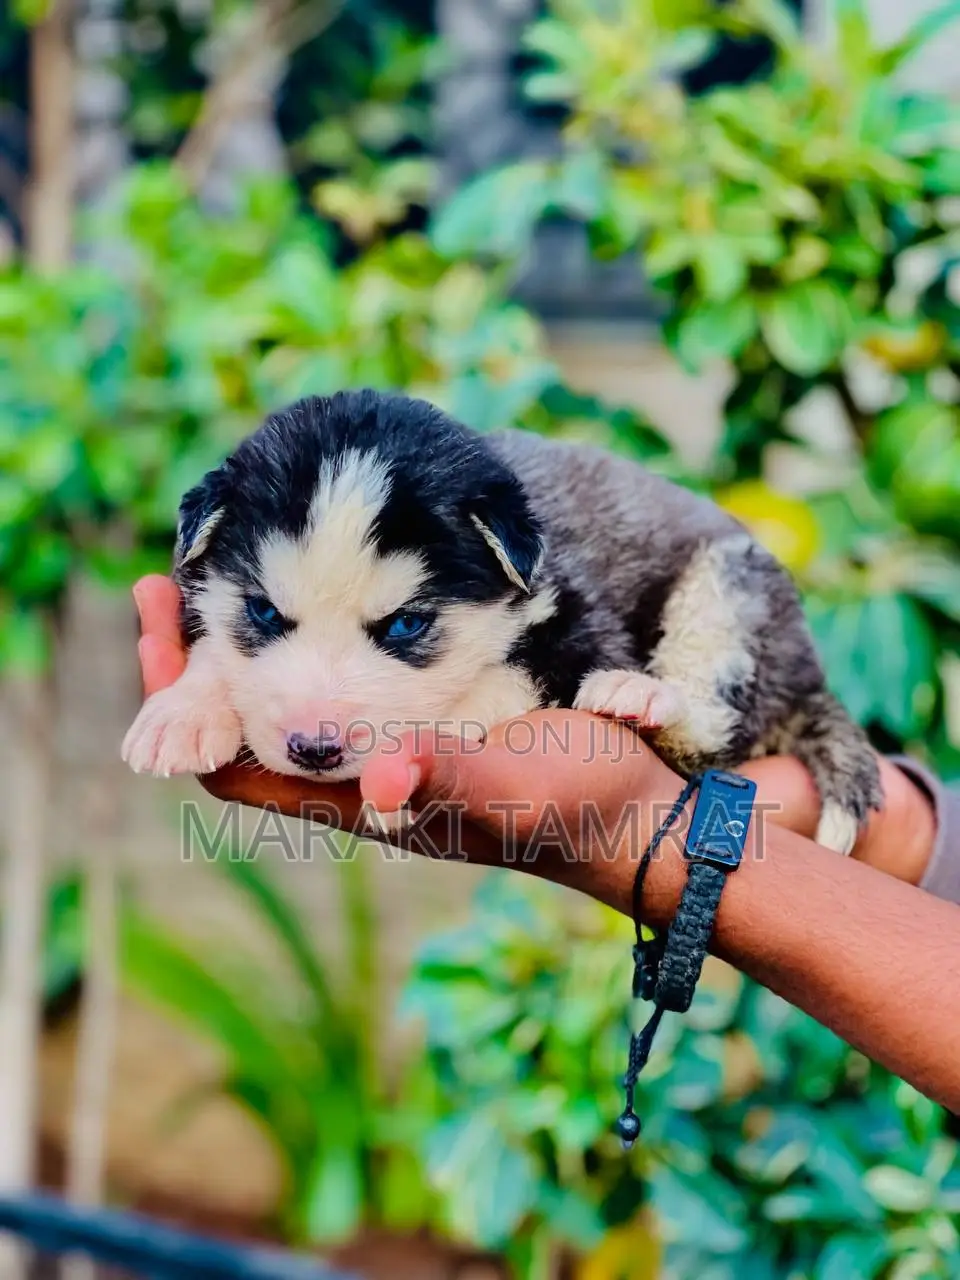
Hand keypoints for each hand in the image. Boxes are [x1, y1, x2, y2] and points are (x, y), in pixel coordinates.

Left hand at [131, 575, 937, 895]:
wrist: (652, 818)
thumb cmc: (584, 806)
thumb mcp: (518, 789)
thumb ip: (449, 780)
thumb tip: (379, 777)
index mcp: (363, 799)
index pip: (231, 763)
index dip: (177, 704)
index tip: (157, 619)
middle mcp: (365, 775)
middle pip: (246, 724)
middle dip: (199, 658)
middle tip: (171, 576)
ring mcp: (399, 747)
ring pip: (294, 696)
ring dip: (253, 641)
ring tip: (233, 569)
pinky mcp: (438, 719)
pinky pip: (351, 676)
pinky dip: (317, 632)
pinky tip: (332, 585)